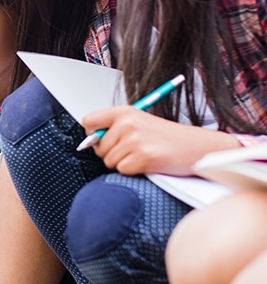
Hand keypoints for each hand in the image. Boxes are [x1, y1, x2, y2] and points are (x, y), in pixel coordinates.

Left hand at [81, 107, 239, 176]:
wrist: (197, 147)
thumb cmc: (167, 138)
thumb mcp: (140, 123)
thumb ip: (114, 128)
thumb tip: (87, 142)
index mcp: (125, 112)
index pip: (88, 121)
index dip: (92, 135)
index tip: (104, 140)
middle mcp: (127, 123)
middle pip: (98, 148)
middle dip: (111, 153)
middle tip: (134, 150)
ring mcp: (135, 140)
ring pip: (109, 161)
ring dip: (123, 163)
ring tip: (143, 155)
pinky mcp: (143, 157)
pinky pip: (122, 170)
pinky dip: (133, 171)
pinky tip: (148, 163)